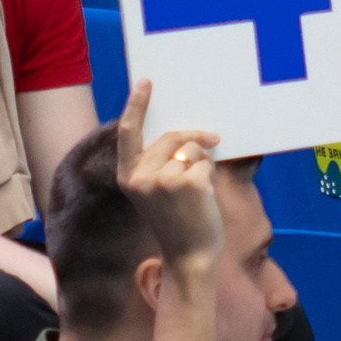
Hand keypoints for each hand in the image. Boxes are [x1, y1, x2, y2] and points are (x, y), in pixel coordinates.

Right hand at [113, 80, 223, 267]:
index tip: (146, 84)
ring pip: (192, 149)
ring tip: (198, 191)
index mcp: (127, 176)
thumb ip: (158, 164)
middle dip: (194, 137)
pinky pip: (206, 162)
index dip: (137, 106)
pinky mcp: (187, 183)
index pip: (128, 133)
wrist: (190, 257)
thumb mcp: (156, 192)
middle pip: (171, 137)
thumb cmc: (177, 222)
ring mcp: (163, 180)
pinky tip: (204, 198)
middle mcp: (139, 177)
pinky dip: (211, 175)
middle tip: (213, 139)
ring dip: (203, 163)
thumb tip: (182, 132)